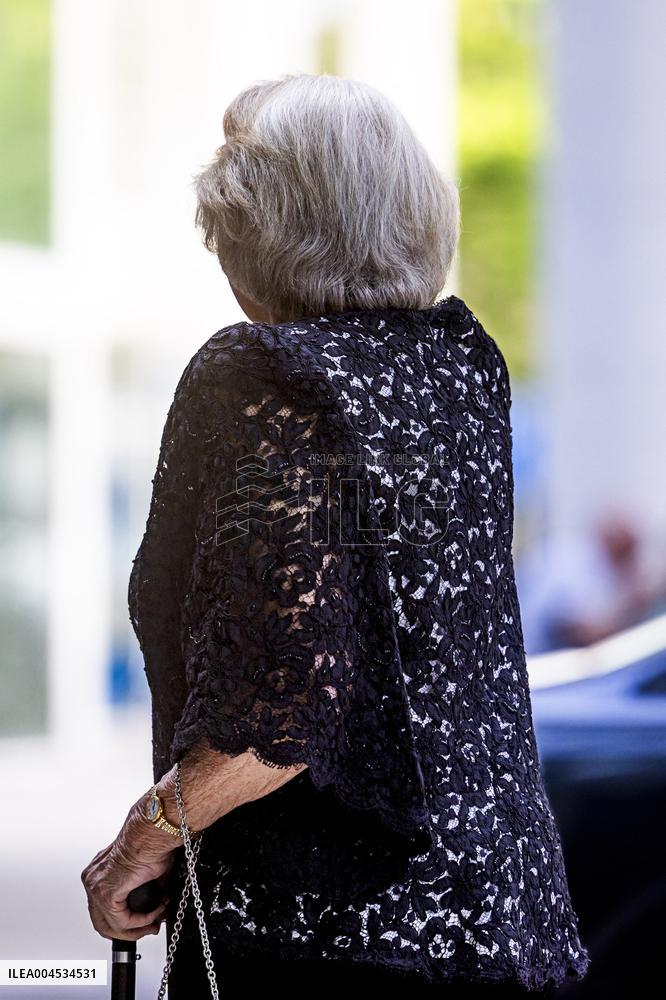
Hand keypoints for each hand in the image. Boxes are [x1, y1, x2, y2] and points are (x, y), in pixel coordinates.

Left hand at [81, 799, 177, 940]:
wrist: (152, 832)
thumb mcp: (144, 869)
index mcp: (99, 872)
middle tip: (149, 929)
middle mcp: (92, 879)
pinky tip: (154, 914)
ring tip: (154, 923)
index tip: (146, 922)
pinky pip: (122, 920)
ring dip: (136, 929)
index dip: (125, 921)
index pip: (103, 908)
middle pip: (102, 922)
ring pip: (110, 926)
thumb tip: (159, 905)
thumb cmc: (151, 842)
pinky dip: (140, 922)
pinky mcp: (106, 894)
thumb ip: (145, 889)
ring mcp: (95, 888)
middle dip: (128, 931)